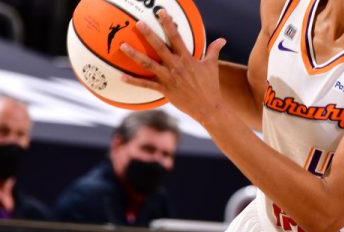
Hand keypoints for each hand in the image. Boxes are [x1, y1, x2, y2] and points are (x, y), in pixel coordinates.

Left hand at [119, 10, 226, 124]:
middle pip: (160, 47)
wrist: (208, 107)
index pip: (176, 37)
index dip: (168, 24)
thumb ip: (214, 51)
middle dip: (148, 34)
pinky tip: (121, 77)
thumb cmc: (211, 86)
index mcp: (187, 59)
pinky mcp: (165, 90)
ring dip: (135, 55)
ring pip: (149, 64)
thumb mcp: (212, 66)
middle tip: (138, 23)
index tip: (161, 12)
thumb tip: (222, 39)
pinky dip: (134, 81)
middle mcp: (177, 66)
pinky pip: (146, 85)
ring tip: (123, 46)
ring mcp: (169, 78)